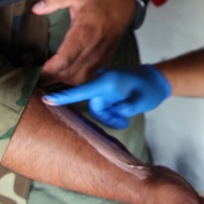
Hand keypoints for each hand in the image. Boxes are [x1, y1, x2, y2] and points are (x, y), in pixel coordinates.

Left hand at [33, 0, 136, 85]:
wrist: (126, 6)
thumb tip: (36, 8)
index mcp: (85, 33)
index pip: (65, 60)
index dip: (49, 70)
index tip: (35, 71)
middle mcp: (93, 49)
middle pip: (69, 74)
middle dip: (50, 78)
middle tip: (34, 77)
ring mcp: (100, 57)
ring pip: (79, 79)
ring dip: (62, 81)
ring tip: (47, 78)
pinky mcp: (104, 61)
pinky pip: (88, 78)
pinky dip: (74, 81)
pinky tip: (64, 77)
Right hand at [41, 65, 171, 127]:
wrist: (156, 81)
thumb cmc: (149, 88)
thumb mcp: (140, 100)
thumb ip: (125, 108)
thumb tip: (113, 111)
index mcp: (107, 81)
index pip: (82, 90)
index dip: (63, 96)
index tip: (46, 99)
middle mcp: (101, 83)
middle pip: (94, 107)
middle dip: (108, 117)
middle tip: (125, 122)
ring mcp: (103, 88)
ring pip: (98, 110)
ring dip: (111, 117)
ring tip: (127, 118)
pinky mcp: (105, 93)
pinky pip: (103, 108)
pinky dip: (113, 114)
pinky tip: (125, 115)